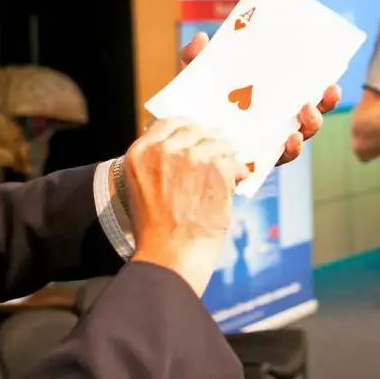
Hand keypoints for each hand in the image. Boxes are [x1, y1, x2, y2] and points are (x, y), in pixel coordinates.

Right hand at [123, 117, 246, 296]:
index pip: (169, 123)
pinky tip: (238, 183)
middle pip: (197, 129)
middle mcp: (164, 149)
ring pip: (219, 141)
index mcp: (140, 152)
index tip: (198, 135)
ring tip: (230, 167)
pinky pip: (234, 162)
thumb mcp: (141, 188)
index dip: (188, 128)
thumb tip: (186, 147)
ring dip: (227, 154)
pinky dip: (238, 172)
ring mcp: (191, 156)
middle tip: (221, 150)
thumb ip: (157, 163)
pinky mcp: (215, 168)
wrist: (170, 256)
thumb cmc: (156, 231)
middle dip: (210, 140)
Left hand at [180, 32, 341, 166]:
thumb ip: (194, 59)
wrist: (171, 141)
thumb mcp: (194, 80)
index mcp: (266, 102)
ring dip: (310, 126)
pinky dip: (289, 150)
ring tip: (307, 113)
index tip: (332, 80)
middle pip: (307, 117)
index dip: (321, 92)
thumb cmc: (190, 107)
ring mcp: (264, 143)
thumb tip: (201, 38)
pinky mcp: (254, 161)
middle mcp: (271, 124)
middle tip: (326, 92)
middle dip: (324, 106)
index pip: (299, 96)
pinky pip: (278, 158)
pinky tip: (292, 140)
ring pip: (299, 137)